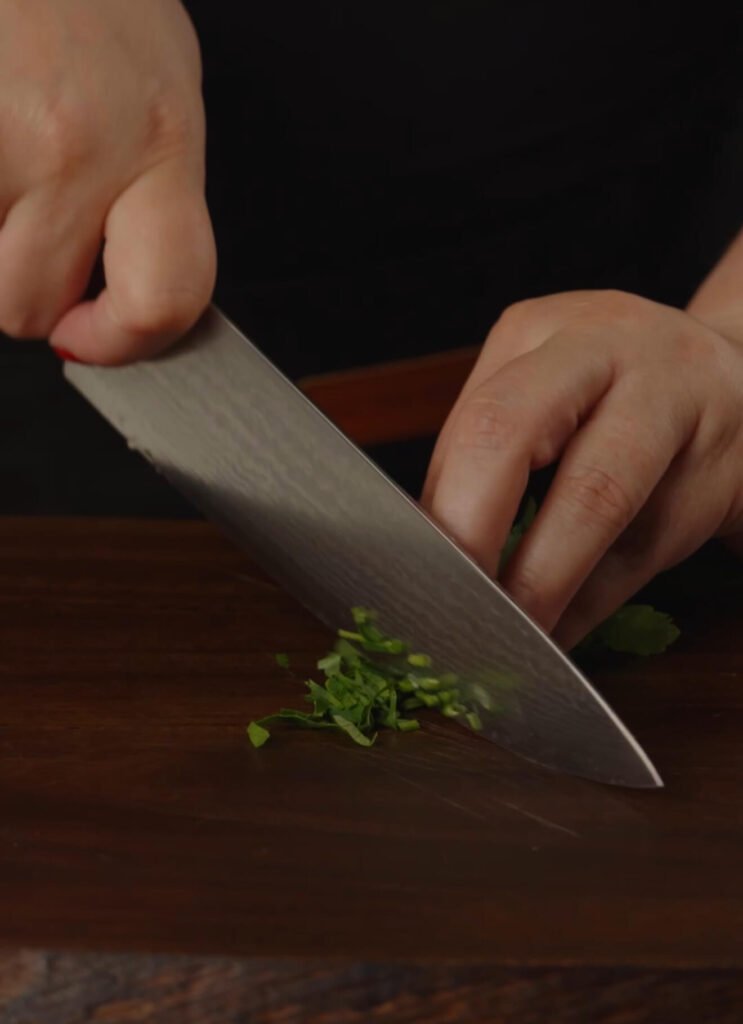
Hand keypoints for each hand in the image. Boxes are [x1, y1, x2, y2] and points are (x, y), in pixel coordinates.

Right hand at [0, 0, 215, 363]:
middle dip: (25, 296)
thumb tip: (139, 287)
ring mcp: (2, 140)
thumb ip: (155, 196)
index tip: (93, 339)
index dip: (124, 343)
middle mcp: (84, 146)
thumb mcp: (162, 93)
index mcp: (162, 145)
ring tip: (8, 168)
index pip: (167, 298)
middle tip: (31, 245)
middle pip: (31, 308)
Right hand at [422, 289, 742, 649]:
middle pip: (500, 429)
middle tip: (449, 602)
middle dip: (461, 526)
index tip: (515, 631)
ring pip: (464, 422)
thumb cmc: (707, 446)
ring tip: (443, 574)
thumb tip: (537, 646)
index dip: (544, 569)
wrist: (713, 365)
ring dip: (443, 509)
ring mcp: (545, 324)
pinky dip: (450, 483)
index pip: (595, 487)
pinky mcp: (507, 333)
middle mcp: (600, 335)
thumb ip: (603, 583)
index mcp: (667, 385)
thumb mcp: (682, 518)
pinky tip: (453, 524)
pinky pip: (459, 417)